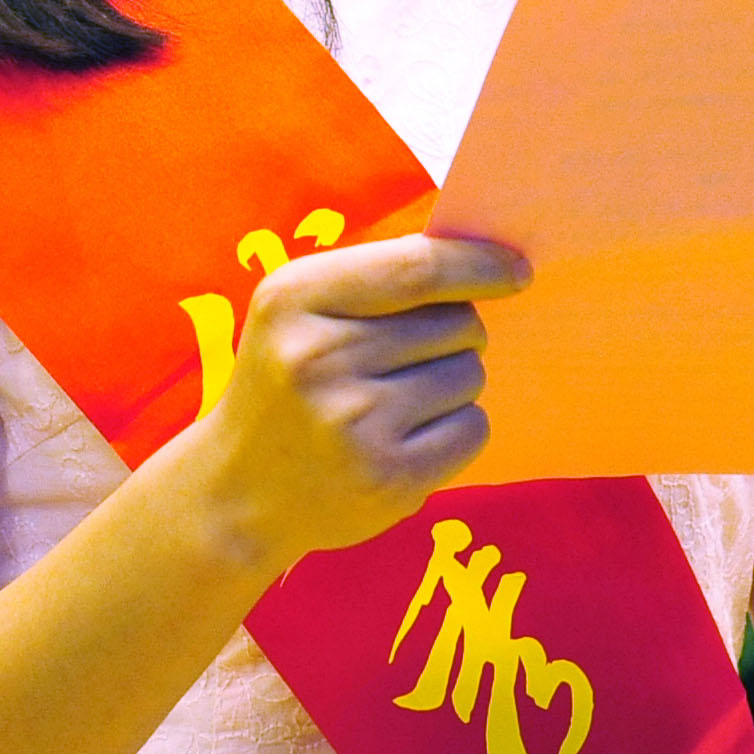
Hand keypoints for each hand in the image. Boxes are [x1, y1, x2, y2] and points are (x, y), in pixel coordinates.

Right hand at [183, 233, 528, 566]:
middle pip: (458, 322)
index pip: (418, 268)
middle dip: (454, 334)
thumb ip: (380, 277)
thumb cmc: (287, 384)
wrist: (236, 494)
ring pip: (469, 374)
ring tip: (396, 404)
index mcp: (295, 298)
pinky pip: (473, 427)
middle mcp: (319, 358)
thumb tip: (486, 259)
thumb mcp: (300, 312)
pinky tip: (408, 439)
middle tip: (403, 362)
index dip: (478, 265)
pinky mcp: (388, 478)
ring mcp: (353, 423)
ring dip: (453, 383)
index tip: (517, 270)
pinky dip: (457, 429)